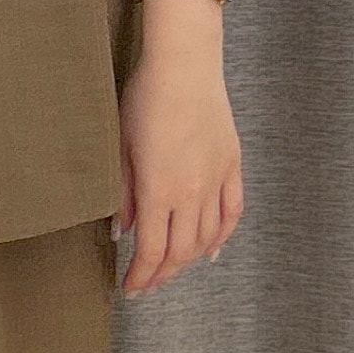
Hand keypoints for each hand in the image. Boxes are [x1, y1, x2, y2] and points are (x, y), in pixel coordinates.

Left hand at [114, 8, 241, 295]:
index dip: (141, 275)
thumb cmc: (145, 99)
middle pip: (180, 251)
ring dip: (188, 260)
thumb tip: (121, 230)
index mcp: (159, 189)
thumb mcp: (121, 147)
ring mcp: (216, 180)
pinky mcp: (232, 166)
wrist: (184, 65)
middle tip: (146, 284)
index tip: (130, 288)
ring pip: (207, 237)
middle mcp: (192, 192)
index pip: (152, 250)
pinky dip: (222, 236)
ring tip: (171, 269)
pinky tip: (210, 250)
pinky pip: (232, 212)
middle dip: (162, 274)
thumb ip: (122, 194)